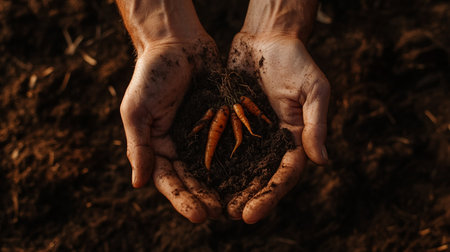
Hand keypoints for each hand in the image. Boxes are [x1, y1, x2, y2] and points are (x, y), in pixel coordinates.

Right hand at [116, 0, 221, 222]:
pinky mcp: (220, 123)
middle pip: (191, 179)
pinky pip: (229, 146)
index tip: (198, 215)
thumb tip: (138, 184)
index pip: (168, 180)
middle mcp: (179, 145)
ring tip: (234, 205)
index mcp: (157, 146)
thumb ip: (138, 146)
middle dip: (203, 198)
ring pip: (212, 168)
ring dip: (221, 187)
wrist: (177, 42)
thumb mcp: (137, 110)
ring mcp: (202, 135)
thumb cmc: (151, 74)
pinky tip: (248, 176)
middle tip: (219, 214)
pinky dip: (236, 162)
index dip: (182, 199)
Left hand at [226, 32, 329, 223]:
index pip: (284, 175)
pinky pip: (220, 145)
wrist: (267, 39)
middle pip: (260, 177)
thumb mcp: (313, 90)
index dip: (270, 196)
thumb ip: (316, 124)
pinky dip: (211, 162)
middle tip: (228, 217)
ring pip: (238, 166)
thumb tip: (322, 161)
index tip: (252, 214)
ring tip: (211, 206)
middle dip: (246, 198)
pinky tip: (198, 176)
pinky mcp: (230, 121)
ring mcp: (249, 133)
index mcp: (294, 139)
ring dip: (227, 187)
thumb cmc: (296, 61)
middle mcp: (271, 141)